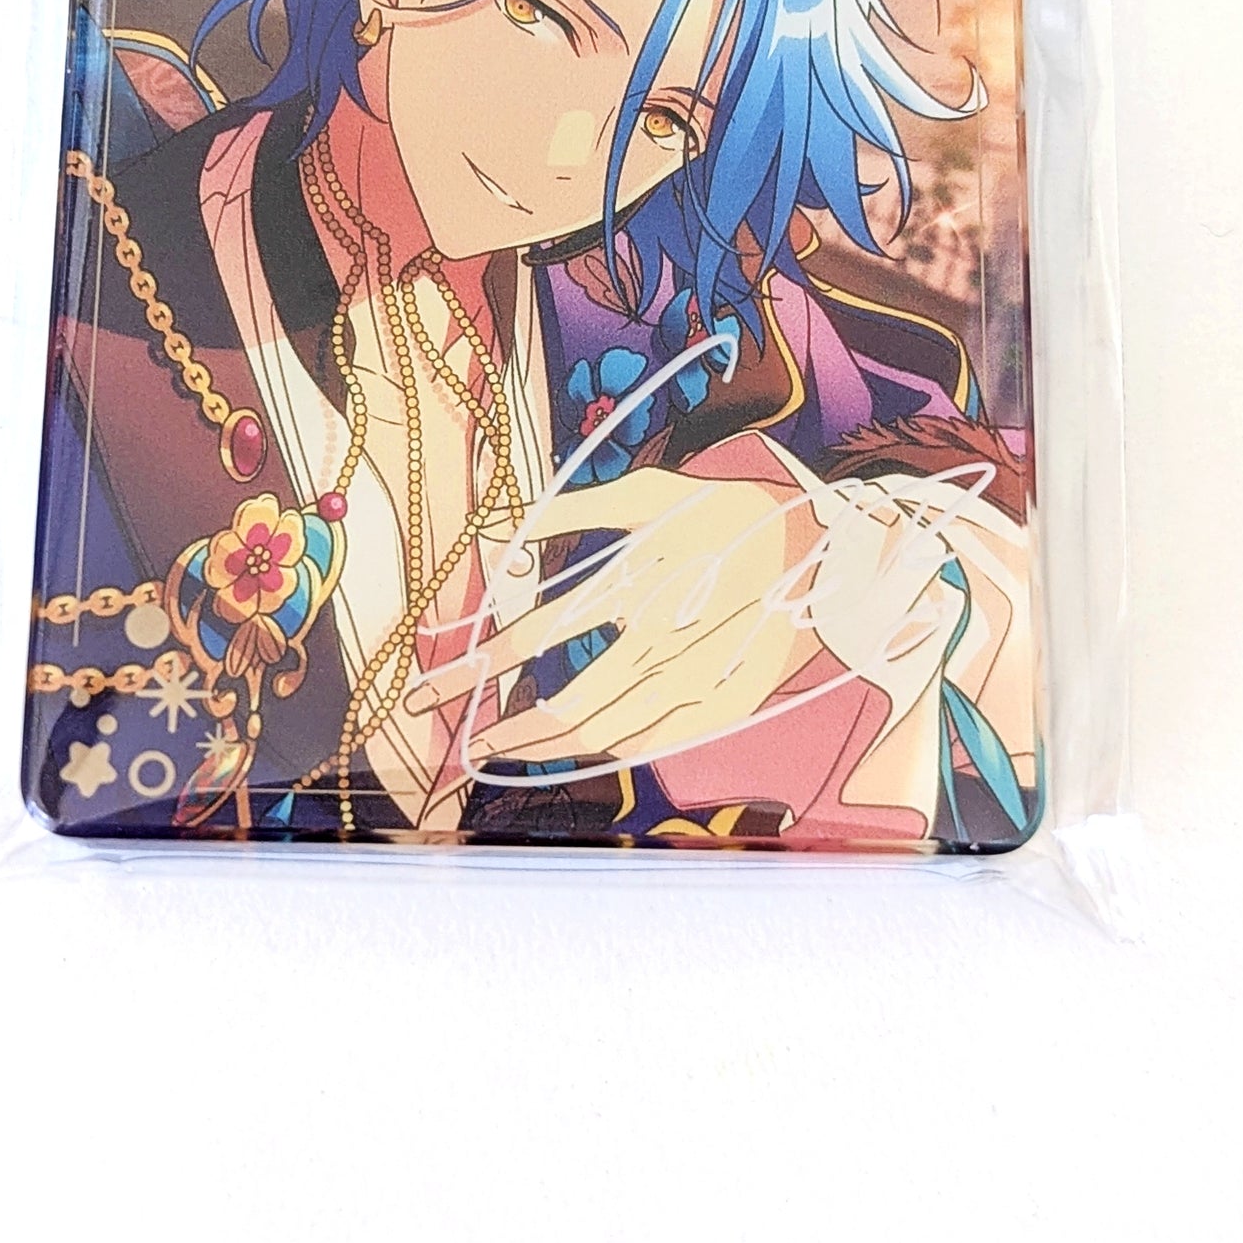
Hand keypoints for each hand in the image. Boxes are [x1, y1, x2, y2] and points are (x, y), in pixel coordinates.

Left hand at [406, 463, 823, 770]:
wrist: (811, 546)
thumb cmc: (717, 512)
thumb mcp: (646, 492)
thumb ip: (572, 507)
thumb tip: (502, 530)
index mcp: (637, 584)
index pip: (536, 636)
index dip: (478, 667)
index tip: (432, 689)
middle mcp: (663, 640)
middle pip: (568, 708)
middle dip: (504, 731)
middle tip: (462, 741)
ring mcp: (697, 681)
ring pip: (606, 735)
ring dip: (546, 748)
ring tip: (502, 749)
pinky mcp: (724, 708)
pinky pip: (651, 744)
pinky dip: (605, 749)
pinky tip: (573, 749)